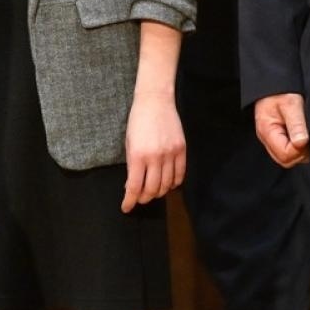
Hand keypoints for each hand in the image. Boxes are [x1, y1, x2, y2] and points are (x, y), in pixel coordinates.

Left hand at [121, 90, 185, 212]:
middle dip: (144, 198)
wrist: (155, 101)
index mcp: (138, 155)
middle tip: (139, 198)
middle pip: (152, 189)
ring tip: (153, 191)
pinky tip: (168, 184)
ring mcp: (171, 154)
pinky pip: (180, 175)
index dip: (130, 201)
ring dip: (159, 192)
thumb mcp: (129, 143)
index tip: (126, 207)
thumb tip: (132, 186)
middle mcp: (156, 157)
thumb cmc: (138, 121)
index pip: (135, 187)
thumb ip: (132, 166)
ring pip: (167, 185)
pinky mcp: (182, 150)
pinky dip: (173, 183)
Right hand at [253, 93, 309, 166]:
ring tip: (305, 135)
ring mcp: (271, 139)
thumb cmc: (279, 91)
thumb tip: (301, 143)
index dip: (299, 150)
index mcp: (267, 131)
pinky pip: (286, 151)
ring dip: (299, 151)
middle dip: (300, 154)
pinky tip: (301, 136)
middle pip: (285, 160)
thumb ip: (296, 124)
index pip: (284, 154)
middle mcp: (267, 138)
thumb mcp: (290, 104)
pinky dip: (296, 148)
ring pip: (286, 158)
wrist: (271, 82)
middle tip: (308, 138)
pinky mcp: (276, 137)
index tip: (307, 138)